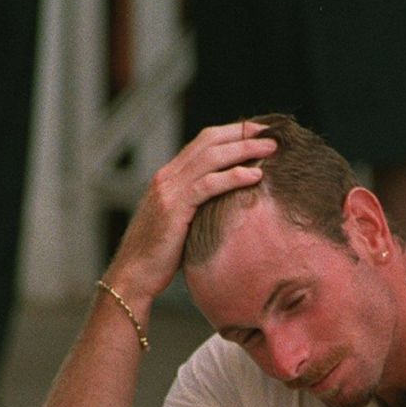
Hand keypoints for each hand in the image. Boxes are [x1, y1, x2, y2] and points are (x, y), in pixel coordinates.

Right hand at [102, 120, 278, 303]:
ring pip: (211, 157)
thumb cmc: (161, 256)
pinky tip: (255, 176)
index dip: (233, 133)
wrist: (133, 274)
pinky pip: (208, 185)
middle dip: (242, 134)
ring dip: (244, 150)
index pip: (204, 141)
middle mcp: (168, 176)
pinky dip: (233, 177)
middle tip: (272, 133)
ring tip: (271, 149)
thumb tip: (228, 204)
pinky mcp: (174, 208)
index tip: (260, 132)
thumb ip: (199, 206)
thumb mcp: (182, 222)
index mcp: (170, 176)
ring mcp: (169, 189)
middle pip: (209, 141)